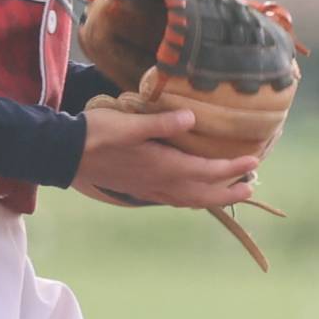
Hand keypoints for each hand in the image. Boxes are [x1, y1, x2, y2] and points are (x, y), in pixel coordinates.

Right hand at [75, 98, 262, 209]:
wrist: (65, 153)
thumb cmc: (96, 133)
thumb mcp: (130, 123)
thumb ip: (162, 123)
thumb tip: (192, 119)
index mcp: (162, 166)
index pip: (207, 171)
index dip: (232, 168)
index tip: (254, 161)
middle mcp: (159, 183)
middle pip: (203, 194)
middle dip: (229, 192)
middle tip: (251, 185)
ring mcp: (148, 189)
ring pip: (189, 200)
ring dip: (213, 198)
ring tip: (230, 192)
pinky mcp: (138, 189)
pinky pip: (173, 199)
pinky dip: (191, 199)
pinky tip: (192, 194)